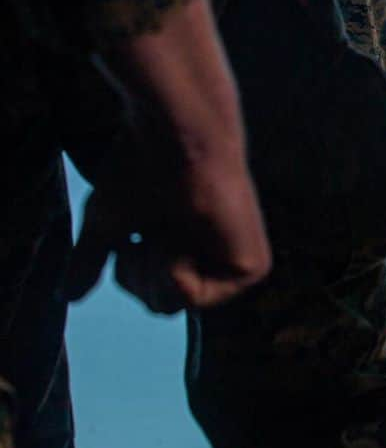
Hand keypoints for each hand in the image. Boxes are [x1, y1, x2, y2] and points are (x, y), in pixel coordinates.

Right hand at [67, 149, 270, 312]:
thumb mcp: (108, 221)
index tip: (135, 234)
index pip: (150, 296)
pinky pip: (196, 298)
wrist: (177, 140)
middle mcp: (217, 256)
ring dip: (157, 266)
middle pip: (159, 306)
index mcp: (190, 247)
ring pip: (174, 305)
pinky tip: (186, 235)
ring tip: (170, 229)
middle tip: (153, 231)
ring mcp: (236, 263)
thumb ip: (92, 258)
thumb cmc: (142, 168)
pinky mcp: (252, 267)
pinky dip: (177, 269)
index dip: (130, 272)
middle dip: (141, 272)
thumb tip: (70, 294)